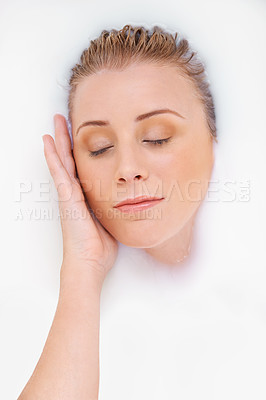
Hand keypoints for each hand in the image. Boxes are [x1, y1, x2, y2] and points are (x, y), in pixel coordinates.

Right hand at [42, 114, 117, 282]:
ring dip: (59, 140)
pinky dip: (53, 156)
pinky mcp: (66, 198)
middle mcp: (74, 193)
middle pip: (70, 159)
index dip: (80, 151)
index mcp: (85, 197)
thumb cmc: (100, 247)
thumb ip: (115, 208)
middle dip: (68, 139)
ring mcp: (68, 194)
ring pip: (62, 160)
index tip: (82, 135)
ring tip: (57, 122)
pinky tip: (48, 141)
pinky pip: (58, 172)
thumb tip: (130, 202)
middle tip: (65, 120)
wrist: (89, 263)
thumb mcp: (111, 220)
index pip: (82, 167)